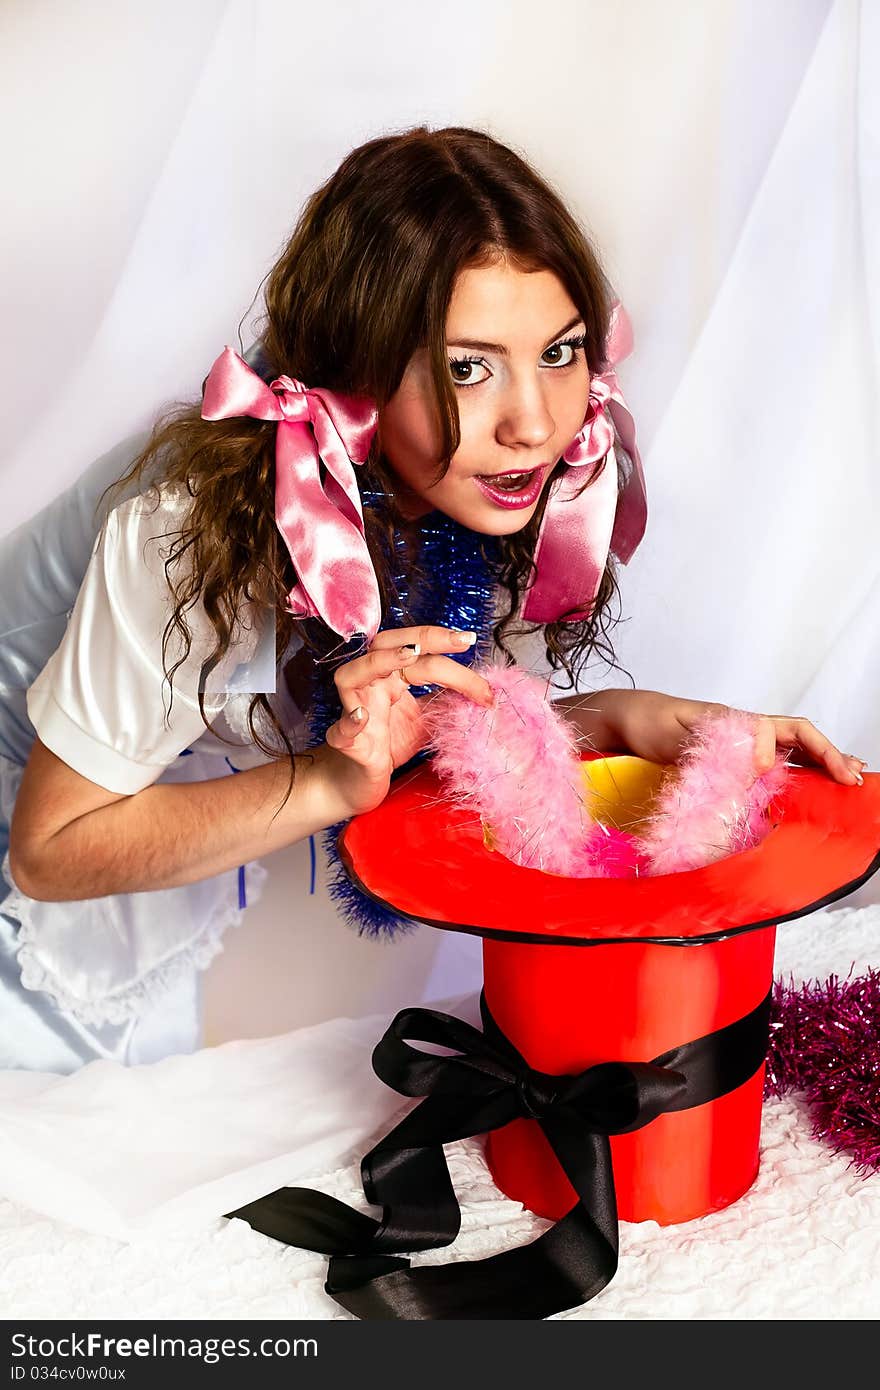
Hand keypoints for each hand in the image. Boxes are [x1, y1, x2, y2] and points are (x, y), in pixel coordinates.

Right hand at [320, 626, 493, 816]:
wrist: (363, 780)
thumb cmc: (390, 745)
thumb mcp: (426, 719)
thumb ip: (446, 700)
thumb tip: (482, 688)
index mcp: (389, 677)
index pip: (416, 650)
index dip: (445, 645)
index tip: (471, 642)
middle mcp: (370, 686)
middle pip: (384, 647)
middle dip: (422, 638)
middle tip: (459, 641)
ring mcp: (353, 712)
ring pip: (350, 676)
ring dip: (378, 662)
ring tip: (409, 656)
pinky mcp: (346, 744)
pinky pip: (341, 730)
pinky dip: (350, 722)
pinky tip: (362, 716)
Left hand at [601, 688, 866, 785]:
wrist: (626, 721)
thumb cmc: (647, 721)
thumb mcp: (678, 733)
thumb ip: (716, 744)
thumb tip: (761, 762)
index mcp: (737, 721)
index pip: (783, 730)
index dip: (802, 751)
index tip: (801, 773)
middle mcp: (746, 732)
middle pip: (800, 738)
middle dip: (829, 755)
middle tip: (854, 778)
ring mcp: (741, 747)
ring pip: (793, 751)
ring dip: (821, 764)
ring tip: (848, 780)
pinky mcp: (731, 762)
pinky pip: (774, 765)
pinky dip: (797, 773)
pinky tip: (811, 789)